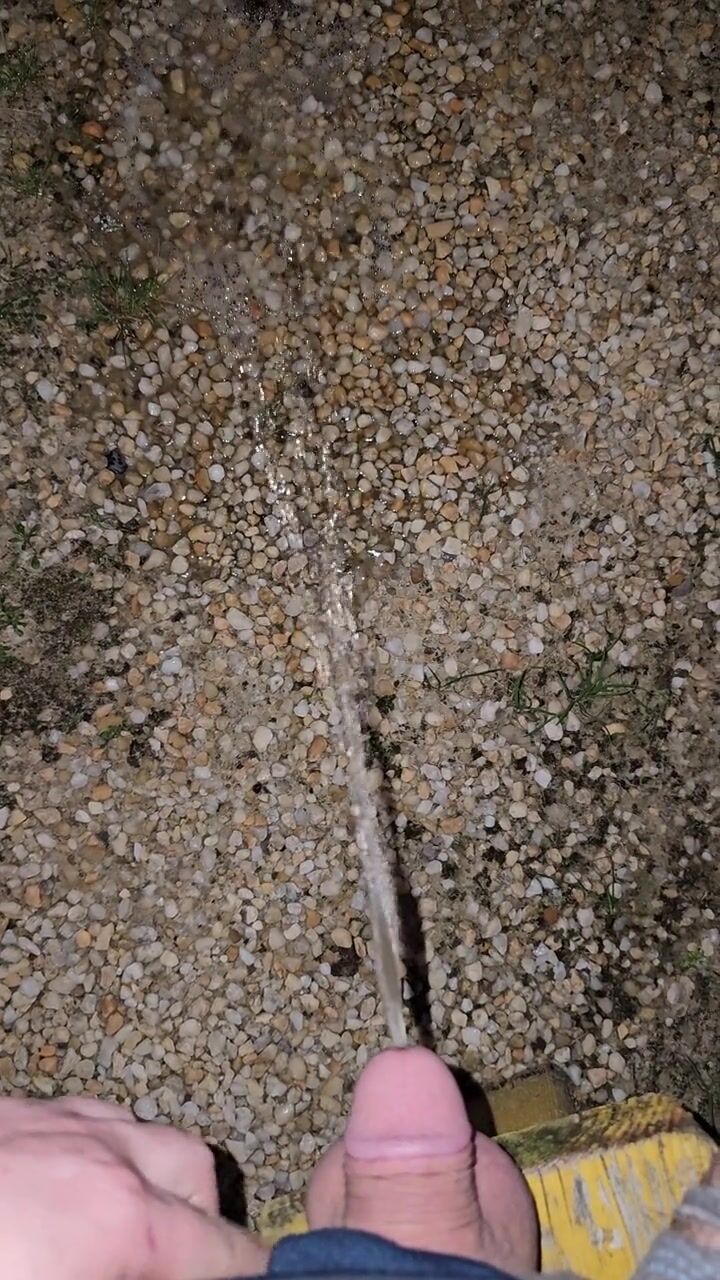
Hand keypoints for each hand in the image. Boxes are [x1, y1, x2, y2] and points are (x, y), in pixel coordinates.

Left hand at [0, 1094, 268, 1279]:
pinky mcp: (12, 1110)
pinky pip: (79, 1119)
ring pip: (136, 1130)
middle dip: (199, 1211)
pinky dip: (90, 1151)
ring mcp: (55, 1120)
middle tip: (181, 1256)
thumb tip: (169, 1266)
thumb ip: (137, 1271)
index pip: (223, 1248)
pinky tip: (63, 1190)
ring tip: (122, 1220)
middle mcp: (103, 1153)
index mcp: (124, 1219)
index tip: (256, 1271)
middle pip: (192, 1165)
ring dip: (144, 1172)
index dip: (247, 1265)